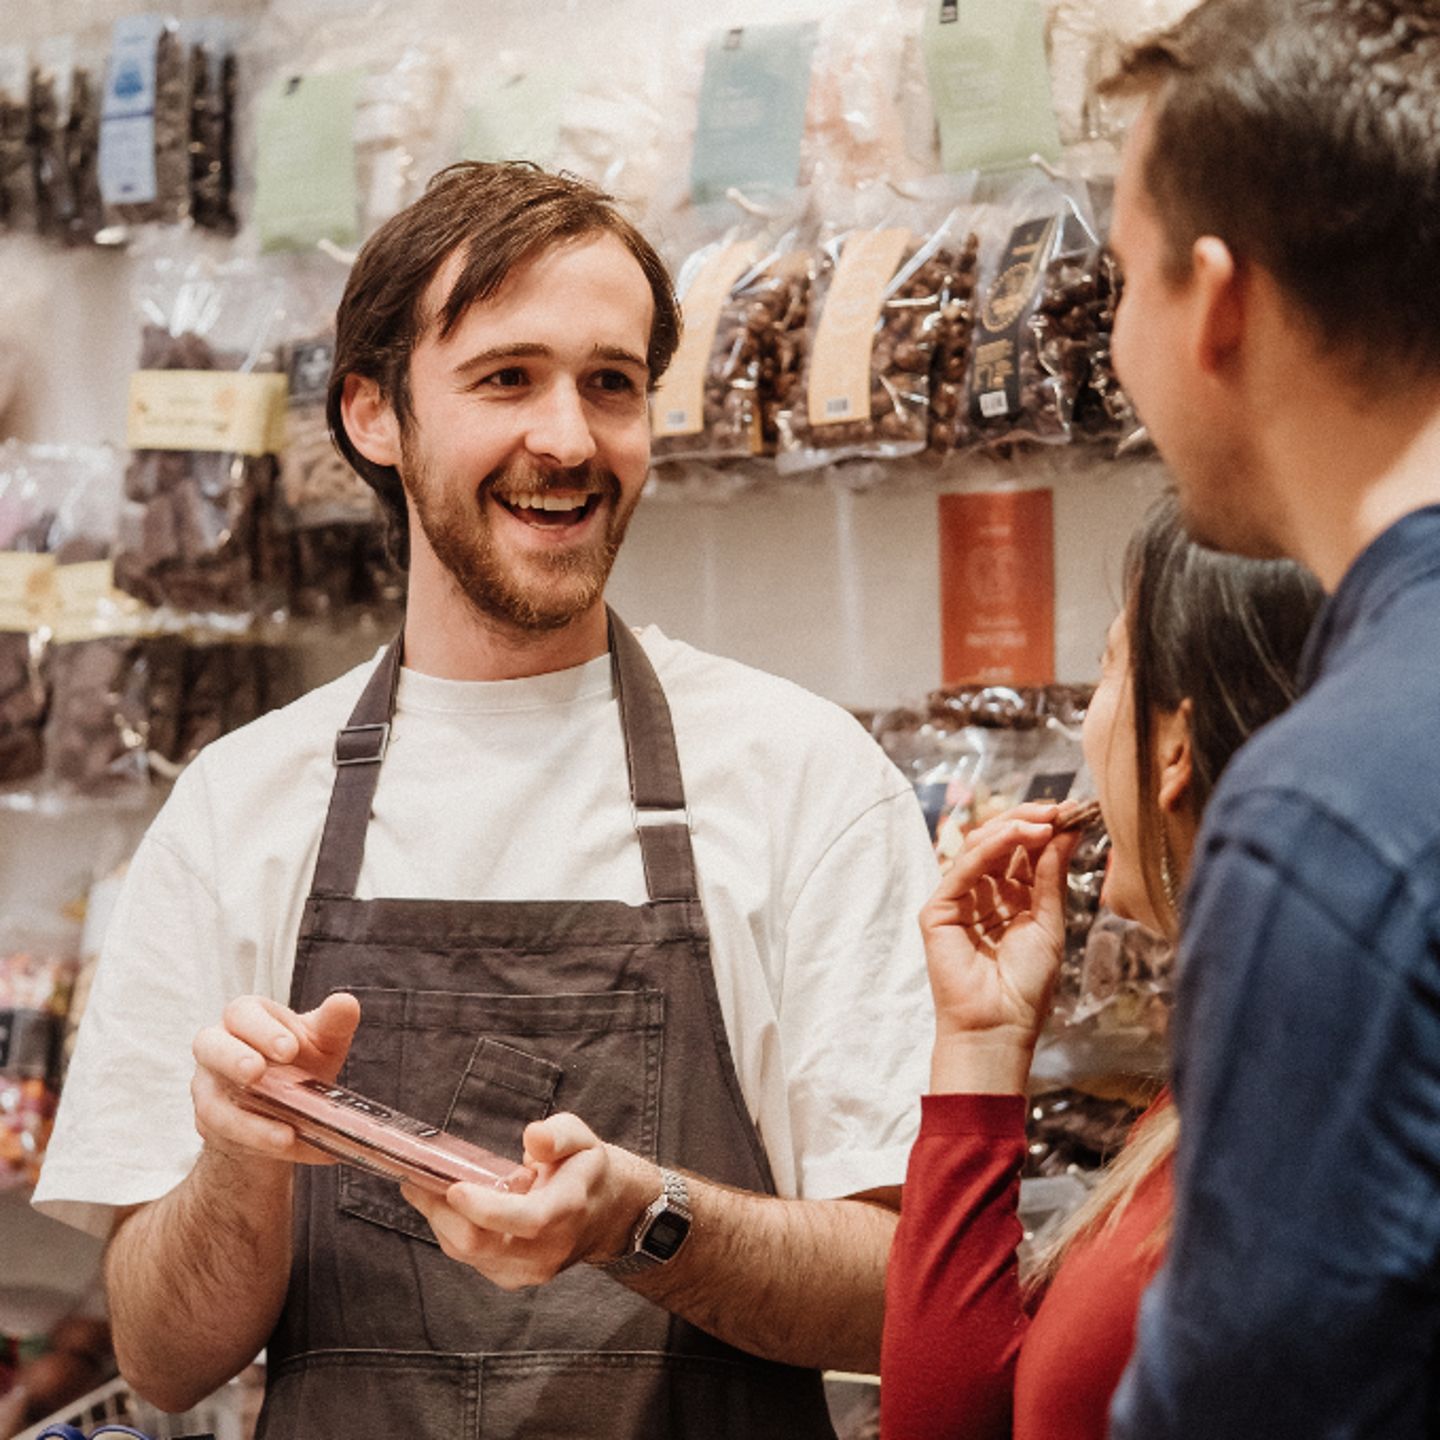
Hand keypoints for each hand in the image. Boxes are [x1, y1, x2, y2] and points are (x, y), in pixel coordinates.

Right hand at [191, 992, 361, 1166]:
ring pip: (212, 1104)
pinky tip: (291, 1146)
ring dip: (249, 1122)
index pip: (242, 1013)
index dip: (263, 1030)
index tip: (289, 1049)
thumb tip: (346, 1004)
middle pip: (209, 1047)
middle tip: (256, 1073)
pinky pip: (227, 1137)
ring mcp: (208, 1087)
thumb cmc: (300, 1059)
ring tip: (286, 1135)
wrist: (284, 1105)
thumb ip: (334, 1022)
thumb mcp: (321, 1040)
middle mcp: (217, 1048)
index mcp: (245, 1017)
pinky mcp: (210, 1124)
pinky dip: (262, 1145)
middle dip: (233, 1059)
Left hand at [402, 1113, 657, 1290]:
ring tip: (420, 1185)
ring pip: (466, 1252)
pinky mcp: (509, 1277)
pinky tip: (442, 1204)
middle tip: (416, 1178)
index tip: (454, 1186)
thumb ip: (559, 1134)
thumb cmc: (586, 1170)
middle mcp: (547, 1249)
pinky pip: (468, 1257)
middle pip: (481, 1243)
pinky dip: (449, 1230)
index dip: (486, 1209)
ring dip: (439, 1219)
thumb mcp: (583, 1139)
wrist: (604, 1216)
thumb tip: (533, 1137)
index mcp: (568, 1210)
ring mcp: (527, 1270)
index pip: (526, 1220)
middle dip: (441, 1211)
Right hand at [920, 804, 1079, 1091]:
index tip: (1072, 812)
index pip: (1022, 853)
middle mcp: (983, 895)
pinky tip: (1018, 834)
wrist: (1001, 1024)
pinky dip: (991, 846)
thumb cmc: (1026, 985)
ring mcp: (959, 900)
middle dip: (1028, 821)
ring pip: (979, 848)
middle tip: (1057, 810)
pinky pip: (964, 869)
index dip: (1043, 830)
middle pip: (1000, 843)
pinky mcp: (939, 910)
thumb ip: (1050, 875)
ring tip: (1043, 821)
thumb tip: (1066, 831)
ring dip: (1012, 828)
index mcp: (1011, 899)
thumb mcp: (1049, 922)